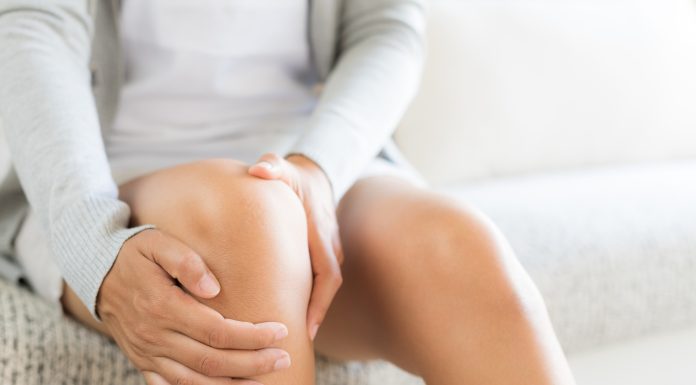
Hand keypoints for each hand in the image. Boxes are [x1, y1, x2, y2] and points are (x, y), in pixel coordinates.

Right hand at [98, 229, 291, 383]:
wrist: (96, 272)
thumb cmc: (135, 254)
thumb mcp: (158, 243)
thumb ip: (186, 262)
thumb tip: (214, 287)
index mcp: (163, 307)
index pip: (217, 331)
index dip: (251, 336)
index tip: (280, 331)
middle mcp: (155, 336)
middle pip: (211, 361)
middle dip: (252, 363)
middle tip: (283, 358)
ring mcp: (147, 353)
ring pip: (194, 382)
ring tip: (264, 382)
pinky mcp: (143, 362)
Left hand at [248, 153, 343, 340]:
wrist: (314, 174)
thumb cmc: (294, 175)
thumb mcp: (282, 167)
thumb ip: (272, 167)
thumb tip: (258, 170)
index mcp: (321, 232)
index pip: (328, 275)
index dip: (319, 303)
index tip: (306, 327)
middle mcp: (330, 246)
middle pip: (327, 289)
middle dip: (314, 316)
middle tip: (294, 342)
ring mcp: (328, 251)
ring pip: (322, 287)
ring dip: (310, 309)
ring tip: (288, 334)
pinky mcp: (321, 255)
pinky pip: (317, 281)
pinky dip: (307, 298)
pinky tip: (287, 312)